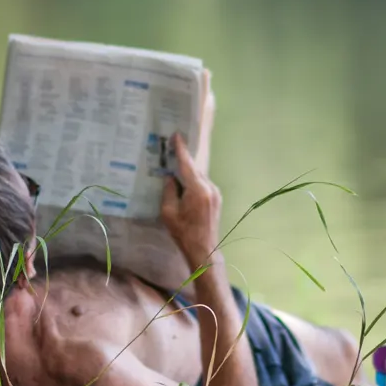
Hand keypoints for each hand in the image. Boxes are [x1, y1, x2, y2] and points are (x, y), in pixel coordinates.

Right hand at [160, 132, 221, 271]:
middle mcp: (210, 187)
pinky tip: (184, 185)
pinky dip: (194, 182)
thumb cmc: (183, 233)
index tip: (176, 135)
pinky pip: (203, 184)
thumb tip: (170, 177)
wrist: (203, 250)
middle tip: (172, 149)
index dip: (181, 149)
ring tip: (175, 169)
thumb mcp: (168, 212)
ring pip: (199, 176)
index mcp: (197, 190)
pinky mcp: (217, 199)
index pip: (187, 164)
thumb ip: (168, 191)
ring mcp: (216, 193)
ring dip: (188, 173)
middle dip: (183, 160)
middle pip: (194, 169)